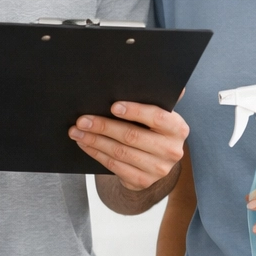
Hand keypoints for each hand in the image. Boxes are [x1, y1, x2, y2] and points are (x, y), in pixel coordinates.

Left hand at [70, 101, 188, 190]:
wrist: (156, 162)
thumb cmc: (153, 131)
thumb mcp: (160, 115)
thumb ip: (157, 99)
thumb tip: (157, 74)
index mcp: (178, 128)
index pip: (157, 118)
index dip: (135, 111)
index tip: (113, 106)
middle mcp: (171, 150)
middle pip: (132, 136)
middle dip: (103, 126)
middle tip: (82, 119)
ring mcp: (158, 169)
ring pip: (119, 152)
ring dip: (94, 141)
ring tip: (77, 131)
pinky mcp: (142, 181)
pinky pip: (114, 166)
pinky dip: (96, 153)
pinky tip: (85, 144)